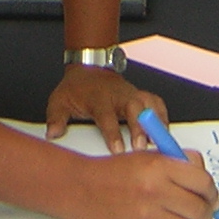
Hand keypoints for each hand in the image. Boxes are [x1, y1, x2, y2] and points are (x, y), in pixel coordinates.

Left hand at [46, 64, 165, 152]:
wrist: (89, 68)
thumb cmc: (77, 88)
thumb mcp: (60, 100)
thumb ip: (56, 118)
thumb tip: (53, 134)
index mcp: (98, 98)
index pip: (107, 116)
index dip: (113, 133)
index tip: (117, 150)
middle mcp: (119, 95)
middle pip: (134, 108)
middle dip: (140, 127)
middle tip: (142, 147)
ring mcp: (132, 94)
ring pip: (150, 104)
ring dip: (157, 123)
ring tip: (161, 143)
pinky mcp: (142, 96)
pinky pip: (157, 104)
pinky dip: (163, 117)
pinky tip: (165, 134)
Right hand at [71, 149, 218, 218]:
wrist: (83, 189)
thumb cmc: (115, 172)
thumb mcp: (148, 156)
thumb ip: (179, 163)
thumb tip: (204, 179)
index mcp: (160, 167)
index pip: (203, 182)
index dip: (211, 190)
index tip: (210, 194)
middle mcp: (155, 192)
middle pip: (201, 210)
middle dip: (205, 211)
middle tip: (200, 208)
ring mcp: (148, 217)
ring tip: (179, 216)